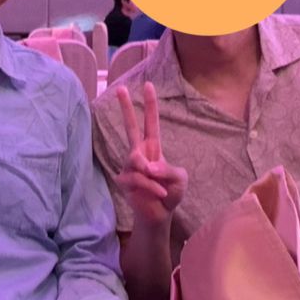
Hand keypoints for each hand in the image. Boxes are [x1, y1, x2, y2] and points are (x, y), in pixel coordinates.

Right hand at [114, 82, 186, 227]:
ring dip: (152, 175)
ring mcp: (129, 166)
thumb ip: (168, 169)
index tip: (148, 85)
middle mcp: (138, 153)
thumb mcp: (180, 179)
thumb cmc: (170, 192)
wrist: (158, 215)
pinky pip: (137, 178)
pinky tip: (159, 194)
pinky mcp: (123, 180)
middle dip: (125, 108)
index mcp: (153, 147)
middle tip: (119, 88)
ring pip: (137, 161)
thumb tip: (147, 167)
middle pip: (130, 127)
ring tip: (162, 188)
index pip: (150, 122)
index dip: (150, 105)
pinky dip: (152, 187)